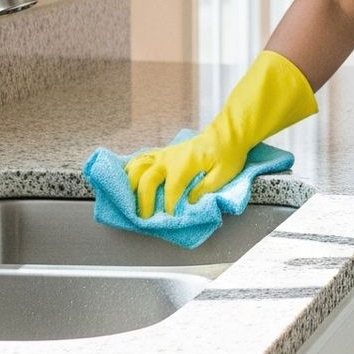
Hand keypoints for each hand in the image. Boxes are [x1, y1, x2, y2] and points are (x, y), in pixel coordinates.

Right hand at [126, 121, 248, 215]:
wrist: (225, 135)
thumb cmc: (227, 155)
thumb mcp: (224, 173)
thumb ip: (206, 188)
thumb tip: (189, 202)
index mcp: (186, 163)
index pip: (172, 190)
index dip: (169, 207)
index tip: (171, 219)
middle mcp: (169, 158)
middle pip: (148, 179)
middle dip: (144, 200)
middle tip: (144, 218)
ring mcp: (163, 154)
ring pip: (137, 167)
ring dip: (130, 185)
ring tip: (129, 201)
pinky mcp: (161, 153)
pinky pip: (139, 160)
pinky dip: (130, 170)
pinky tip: (126, 182)